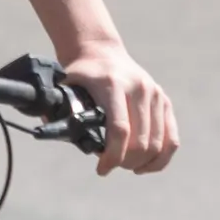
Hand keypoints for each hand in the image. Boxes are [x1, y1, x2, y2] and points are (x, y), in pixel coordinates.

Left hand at [65, 40, 178, 175]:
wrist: (100, 50)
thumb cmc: (79, 74)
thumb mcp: (64, 86)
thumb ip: (57, 109)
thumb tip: (48, 133)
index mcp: (112, 84)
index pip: (120, 129)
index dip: (113, 155)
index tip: (102, 169)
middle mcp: (138, 88)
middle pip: (141, 140)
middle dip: (126, 161)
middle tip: (112, 166)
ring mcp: (155, 94)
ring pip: (159, 142)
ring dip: (143, 162)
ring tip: (126, 166)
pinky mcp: (164, 100)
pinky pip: (171, 137)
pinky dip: (161, 157)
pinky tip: (146, 166)